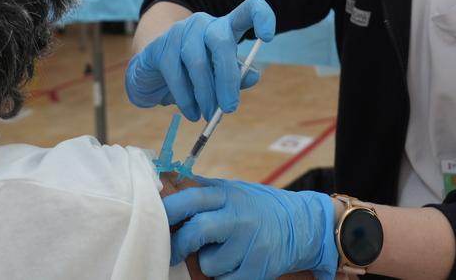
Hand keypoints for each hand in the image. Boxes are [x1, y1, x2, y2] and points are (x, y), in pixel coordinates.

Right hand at [126, 0, 274, 120]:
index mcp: (225, 27)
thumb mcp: (219, 76)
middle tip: (229, 108)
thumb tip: (253, 76)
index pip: (247, 10)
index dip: (261, 16)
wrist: (152, 75)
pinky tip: (192, 112)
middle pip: (221, 41)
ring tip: (208, 115)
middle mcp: (204, 23)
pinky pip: (175, 73)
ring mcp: (180, 31)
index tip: (268, 36)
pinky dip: (186, 98)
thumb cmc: (193, 75)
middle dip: (227, 79)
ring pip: (197, 61)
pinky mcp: (160, 46)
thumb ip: (237, 76)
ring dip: (205, 94)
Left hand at [164, 179, 337, 279]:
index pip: (191, 198)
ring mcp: (251, 245)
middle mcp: (240, 218)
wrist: (301, 225)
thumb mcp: (231, 191)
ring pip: (208, 264)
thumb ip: (200, 190)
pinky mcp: (258, 269)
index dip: (168, 210)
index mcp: (229, 196)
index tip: (154, 220)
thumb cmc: (256, 208)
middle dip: (179, 244)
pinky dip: (224, 276)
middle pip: (197, 231)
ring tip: (224, 252)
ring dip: (208, 263)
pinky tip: (236, 263)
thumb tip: (161, 184)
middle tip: (176, 251)